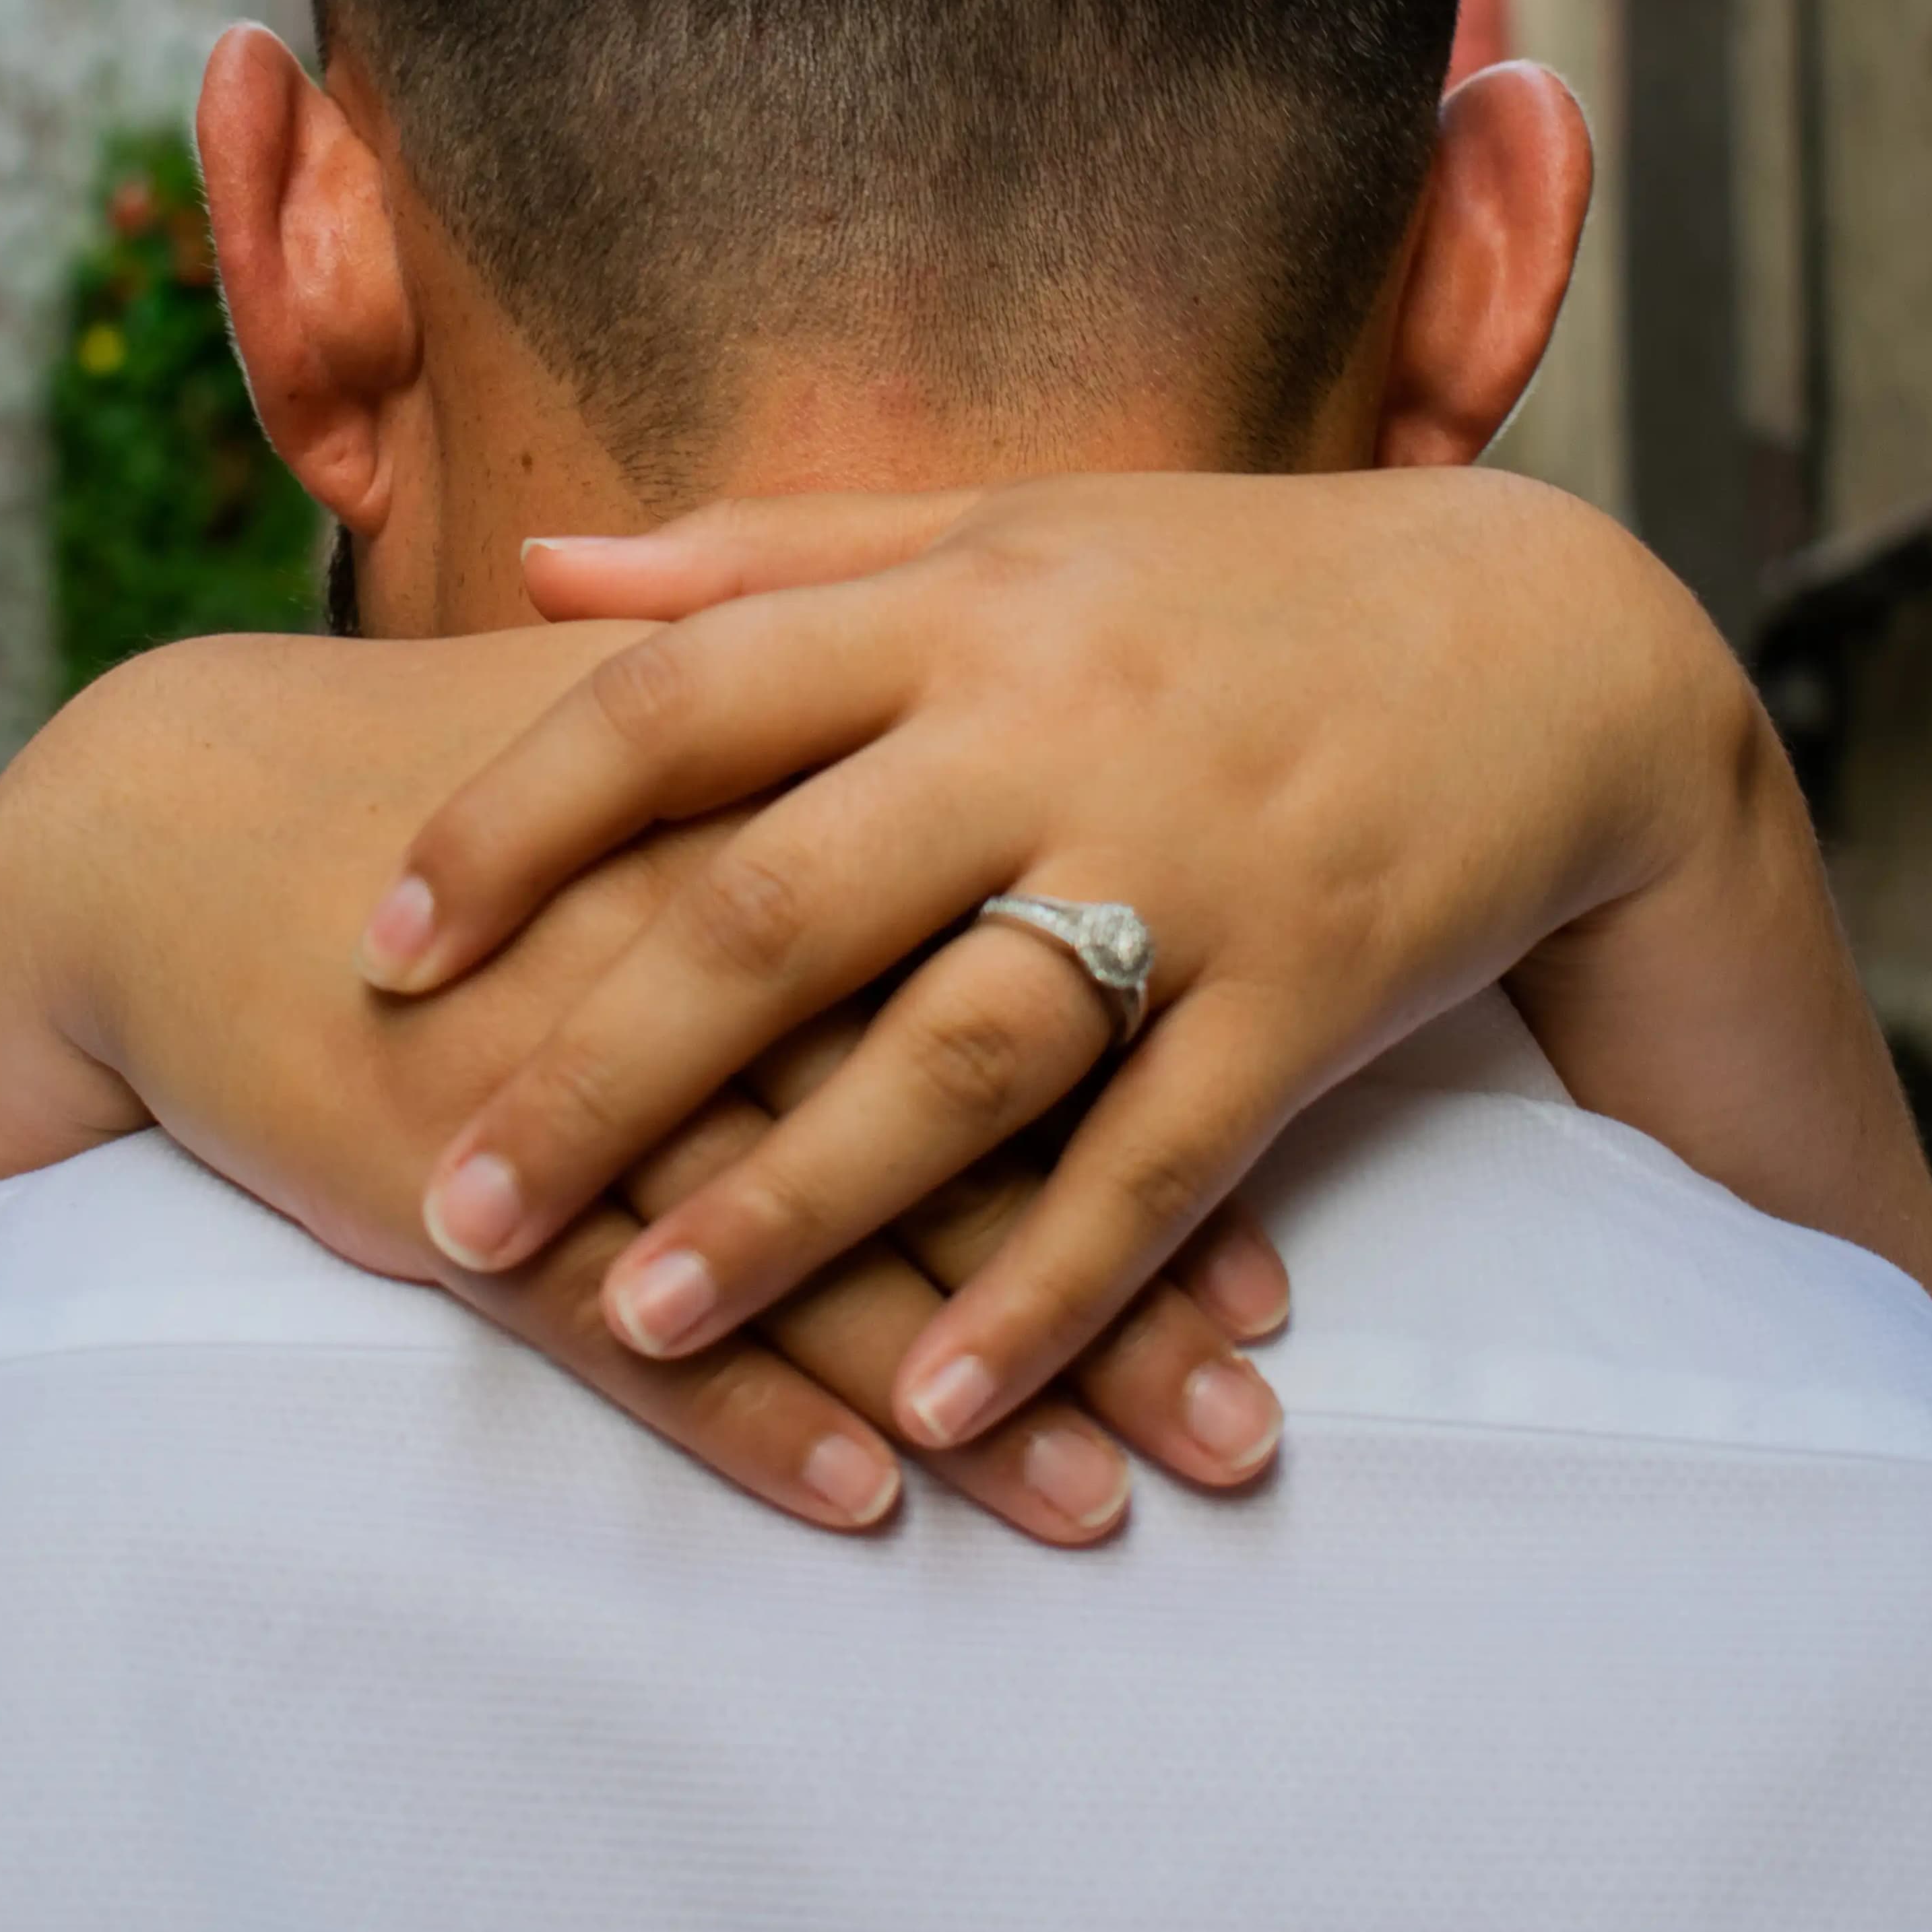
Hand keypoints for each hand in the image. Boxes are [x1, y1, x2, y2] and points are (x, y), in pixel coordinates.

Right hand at [0, 632, 1284, 1545]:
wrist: (171, 832)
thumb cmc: (438, 786)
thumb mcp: (640, 731)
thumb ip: (823, 750)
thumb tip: (1006, 782)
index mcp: (775, 814)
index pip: (1016, 978)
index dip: (1158, 1116)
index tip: (1285, 1248)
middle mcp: (704, 947)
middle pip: (953, 1139)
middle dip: (1114, 1290)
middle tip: (1262, 1416)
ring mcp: (580, 1075)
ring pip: (817, 1254)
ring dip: (970, 1391)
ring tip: (1117, 1509)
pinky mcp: (459, 1181)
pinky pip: (627, 1321)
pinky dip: (746, 1415)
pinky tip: (869, 1501)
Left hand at [362, 469, 1931, 1456]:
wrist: (1551, 640)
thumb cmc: (1232, 582)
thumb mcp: (1006, 524)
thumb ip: (770, 551)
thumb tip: (542, 568)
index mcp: (958, 606)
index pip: (687, 700)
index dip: (516, 817)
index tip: (380, 941)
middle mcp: (1054, 727)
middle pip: (783, 907)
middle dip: (599, 1069)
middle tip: (447, 1206)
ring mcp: (1191, 866)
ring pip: (955, 1058)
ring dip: (790, 1209)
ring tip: (630, 1325)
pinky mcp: (1310, 992)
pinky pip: (1158, 1165)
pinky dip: (1048, 1291)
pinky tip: (936, 1407)